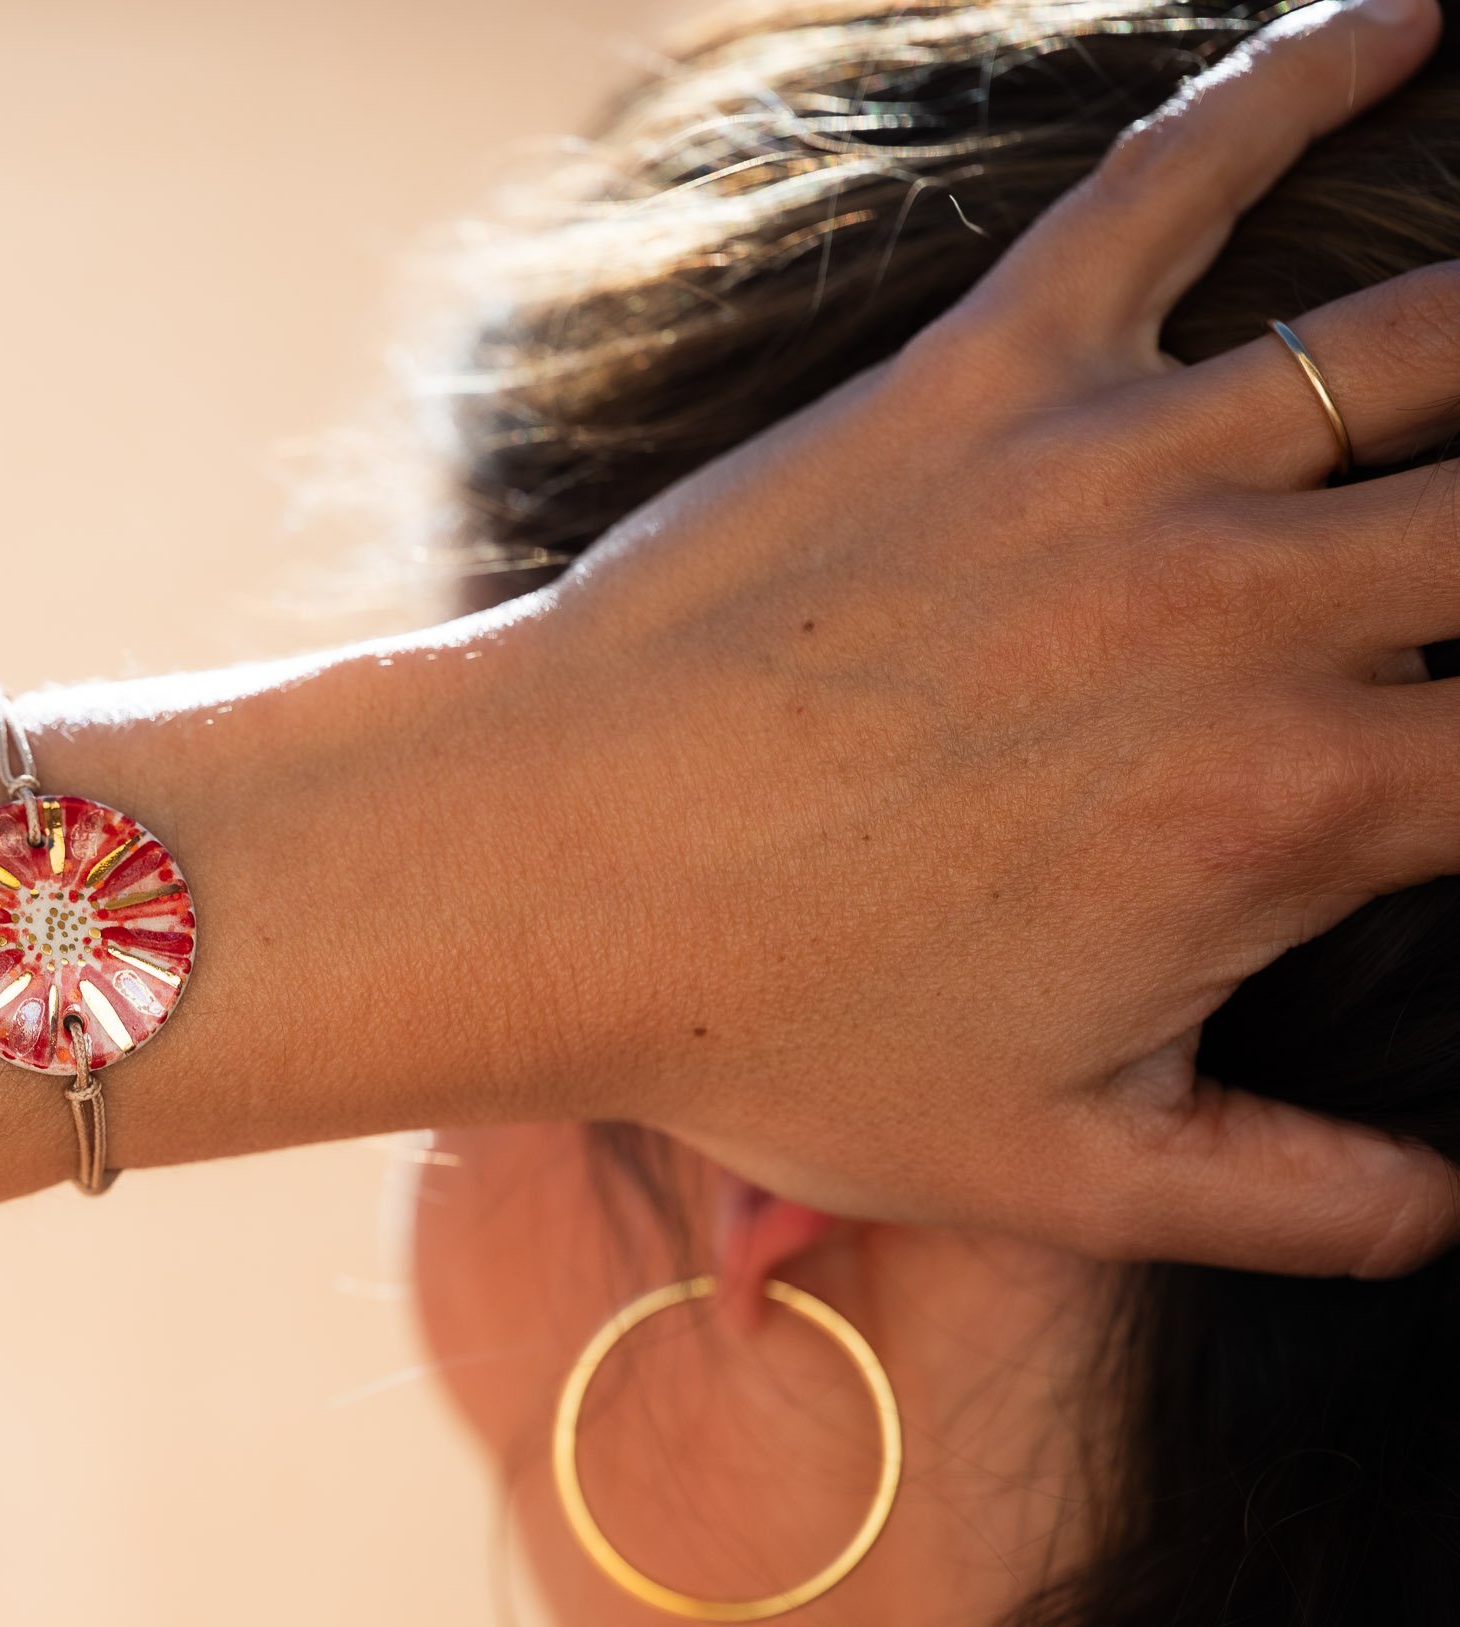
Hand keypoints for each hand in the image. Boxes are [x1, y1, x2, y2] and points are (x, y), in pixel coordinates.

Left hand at [507, 0, 1459, 1273]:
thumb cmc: (772, 1030)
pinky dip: (1303, 75)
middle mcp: (1241, 617)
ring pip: (1423, 339)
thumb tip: (1449, 1219)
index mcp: (1283, 816)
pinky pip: (1177, 180)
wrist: (544, 873)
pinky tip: (1408, 15)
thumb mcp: (1045, 1166)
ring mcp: (1114, 469)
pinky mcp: (983, 373)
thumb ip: (1285, 1199)